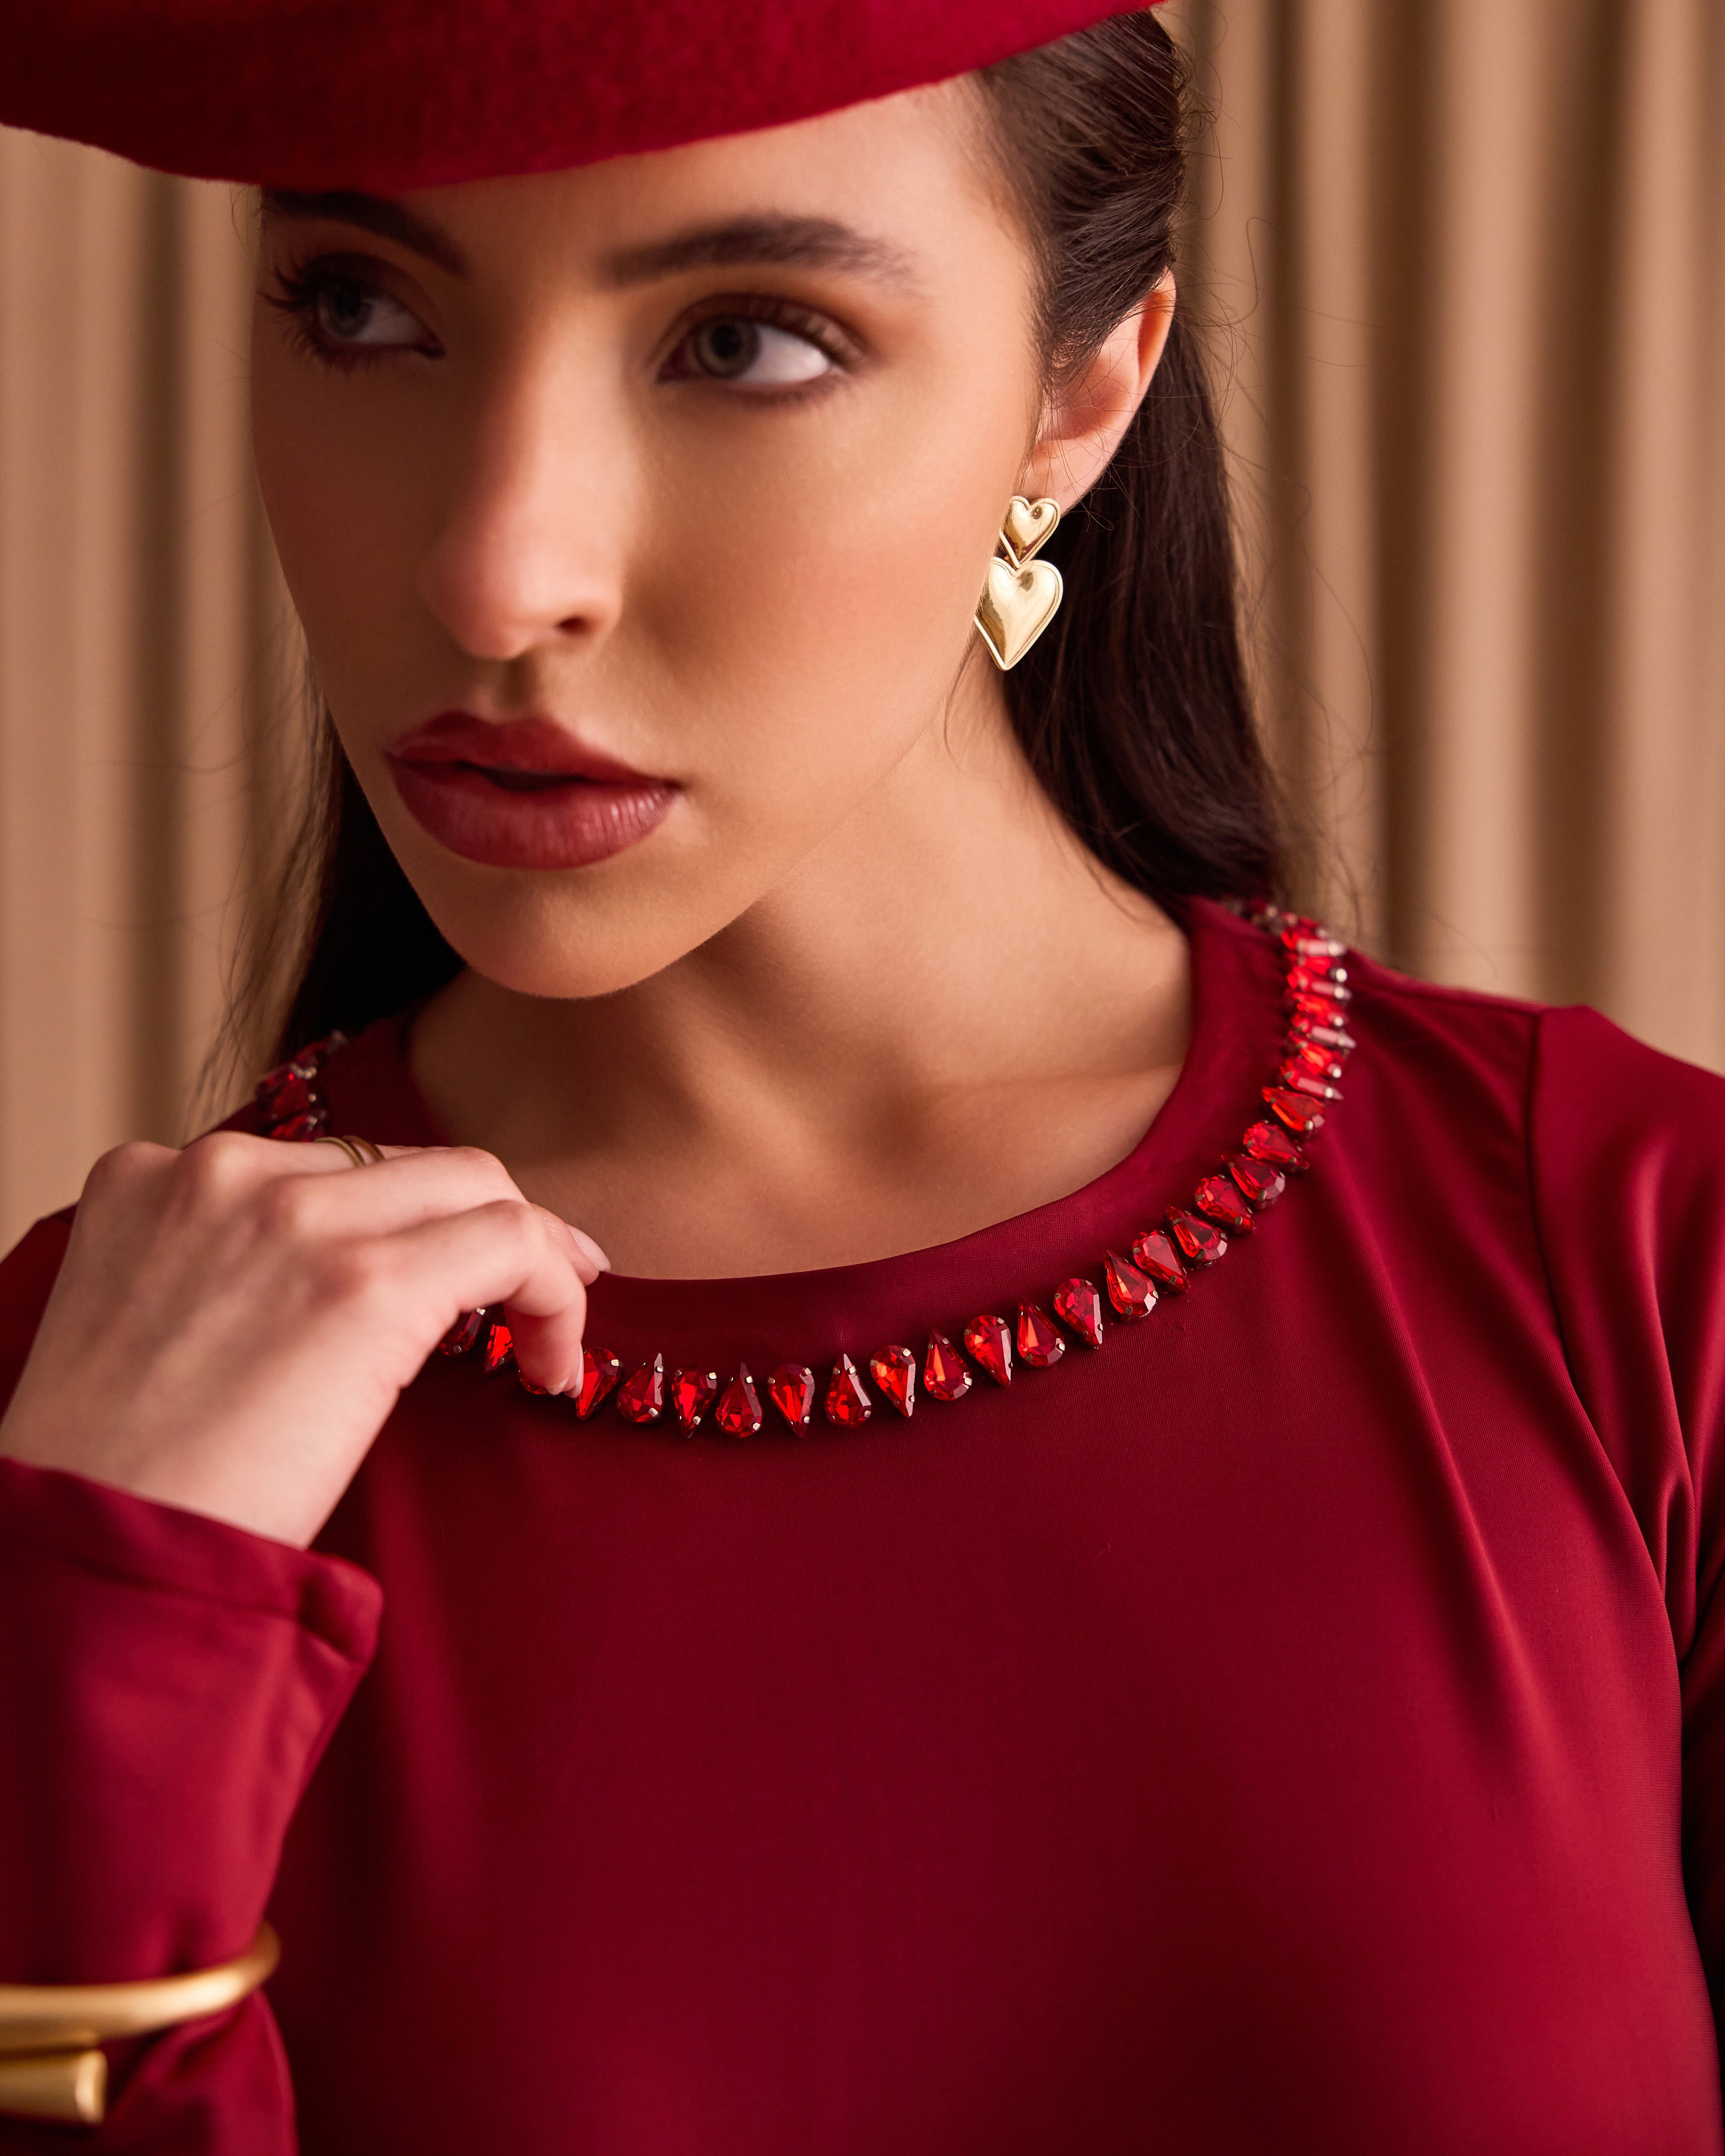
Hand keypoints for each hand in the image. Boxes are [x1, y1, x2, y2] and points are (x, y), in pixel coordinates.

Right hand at [0, 1134, 606, 1547]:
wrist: (94, 1556)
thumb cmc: (117, 1480)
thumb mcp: (148, 1328)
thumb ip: (229, 1275)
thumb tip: (340, 1292)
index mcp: (152, 1179)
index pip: (324, 1170)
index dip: (402, 1227)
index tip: (443, 1282)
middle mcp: (221, 1173)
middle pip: (409, 1164)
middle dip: (478, 1227)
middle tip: (526, 1298)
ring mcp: (295, 1216)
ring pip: (476, 1185)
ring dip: (531, 1257)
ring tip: (547, 1339)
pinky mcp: (366, 1283)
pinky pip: (514, 1240)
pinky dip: (557, 1293)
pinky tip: (552, 1364)